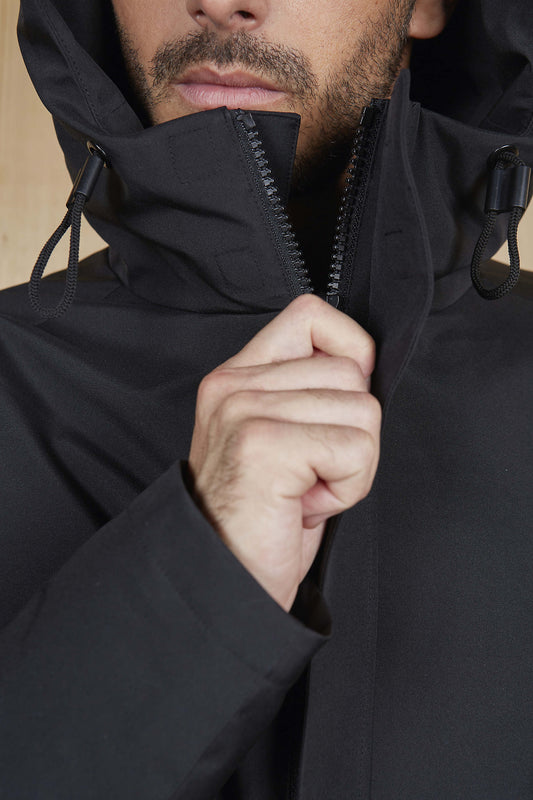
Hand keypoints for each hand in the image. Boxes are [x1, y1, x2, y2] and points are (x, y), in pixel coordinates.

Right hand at [188, 294, 380, 611]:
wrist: (223, 583)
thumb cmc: (260, 520)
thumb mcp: (278, 440)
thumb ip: (307, 393)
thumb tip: (366, 368)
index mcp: (236, 377)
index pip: (311, 315)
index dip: (350, 352)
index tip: (340, 405)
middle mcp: (233, 385)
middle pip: (352, 372)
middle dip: (352, 432)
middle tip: (310, 472)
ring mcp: (245, 410)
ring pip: (362, 409)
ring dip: (352, 464)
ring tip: (306, 490)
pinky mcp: (264, 443)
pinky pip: (356, 447)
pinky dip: (348, 488)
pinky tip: (306, 505)